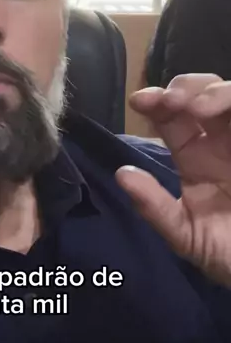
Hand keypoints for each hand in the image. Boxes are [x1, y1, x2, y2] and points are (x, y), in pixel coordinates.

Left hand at [116, 74, 230, 286]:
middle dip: (184, 87)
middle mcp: (221, 142)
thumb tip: (121, 176)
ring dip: (214, 91)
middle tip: (171, 101)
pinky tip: (225, 111)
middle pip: (201, 93)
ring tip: (199, 107)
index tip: (139, 101)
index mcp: (196, 157)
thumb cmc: (230, 254)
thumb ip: (156, 209)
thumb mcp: (189, 238)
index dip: (154, 102)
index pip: (171, 117)